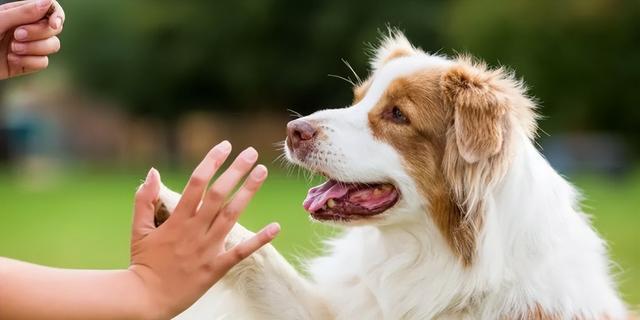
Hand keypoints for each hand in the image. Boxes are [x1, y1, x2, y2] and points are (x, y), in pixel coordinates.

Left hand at [0, 0, 64, 79]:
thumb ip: (23, 12)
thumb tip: (48, 2)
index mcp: (19, 13)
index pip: (50, 9)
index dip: (57, 16)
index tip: (53, 24)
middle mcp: (27, 28)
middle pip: (54, 29)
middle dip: (39, 34)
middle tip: (16, 36)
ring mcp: (28, 46)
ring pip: (52, 46)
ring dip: (34, 49)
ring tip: (12, 49)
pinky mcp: (27, 64)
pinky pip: (43, 63)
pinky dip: (29, 62)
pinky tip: (12, 60)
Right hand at [129, 141, 279, 318]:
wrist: (145, 299)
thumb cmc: (142, 262)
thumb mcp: (138, 229)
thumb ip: (144, 199)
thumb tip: (153, 172)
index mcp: (176, 220)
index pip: (197, 183)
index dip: (212, 162)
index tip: (225, 146)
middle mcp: (194, 230)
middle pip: (219, 194)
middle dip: (236, 170)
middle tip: (252, 153)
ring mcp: (207, 249)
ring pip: (231, 215)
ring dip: (248, 192)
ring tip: (262, 172)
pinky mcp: (216, 268)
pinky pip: (241, 252)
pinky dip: (259, 240)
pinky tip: (275, 227)